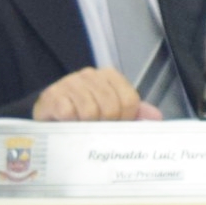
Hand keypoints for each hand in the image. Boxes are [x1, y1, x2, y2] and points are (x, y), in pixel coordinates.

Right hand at [31, 67, 161, 120]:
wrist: (50, 115)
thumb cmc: (84, 114)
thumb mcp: (113, 112)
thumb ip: (135, 113)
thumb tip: (156, 118)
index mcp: (110, 76)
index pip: (130, 100)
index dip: (126, 119)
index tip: (116, 126)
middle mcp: (91, 75)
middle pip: (112, 107)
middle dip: (107, 124)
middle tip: (97, 130)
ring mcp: (70, 83)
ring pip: (91, 111)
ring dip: (88, 126)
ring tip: (83, 127)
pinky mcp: (52, 95)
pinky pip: (69, 113)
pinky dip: (71, 124)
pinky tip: (68, 124)